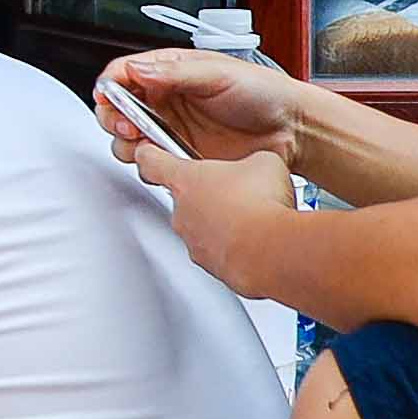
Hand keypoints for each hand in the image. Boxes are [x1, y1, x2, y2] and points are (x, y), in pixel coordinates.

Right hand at [90, 47, 301, 166]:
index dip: (111, 86)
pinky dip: (149, 165)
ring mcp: (172, 131)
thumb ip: (175, 72)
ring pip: (128, 139)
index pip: (124, 74)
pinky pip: (151, 163)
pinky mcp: (181, 158)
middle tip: (129, 125)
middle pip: (118, 109)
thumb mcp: (218, 73)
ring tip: (146, 144)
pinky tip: (164, 160)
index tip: (109, 97)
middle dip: (114, 117)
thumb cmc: (263, 92)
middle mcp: (166, 101)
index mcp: (171, 72)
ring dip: (127, 144)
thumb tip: (137, 69)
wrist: (291, 130)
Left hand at [98, 81, 308, 285]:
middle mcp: (182, 213)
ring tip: (252, 217)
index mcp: (185, 180)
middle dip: (204, 194)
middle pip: (182, 199)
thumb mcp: (262, 161)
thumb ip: (250, 160)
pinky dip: (234, 247)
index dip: (149, 154)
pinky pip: (219, 253)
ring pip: (200, 228)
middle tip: (231, 190)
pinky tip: (258, 240)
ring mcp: (194, 243)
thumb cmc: (260, 203)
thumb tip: (259, 167)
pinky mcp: (213, 267)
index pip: (151, 162)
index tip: (147, 151)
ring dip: (220, 222)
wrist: (270, 249)